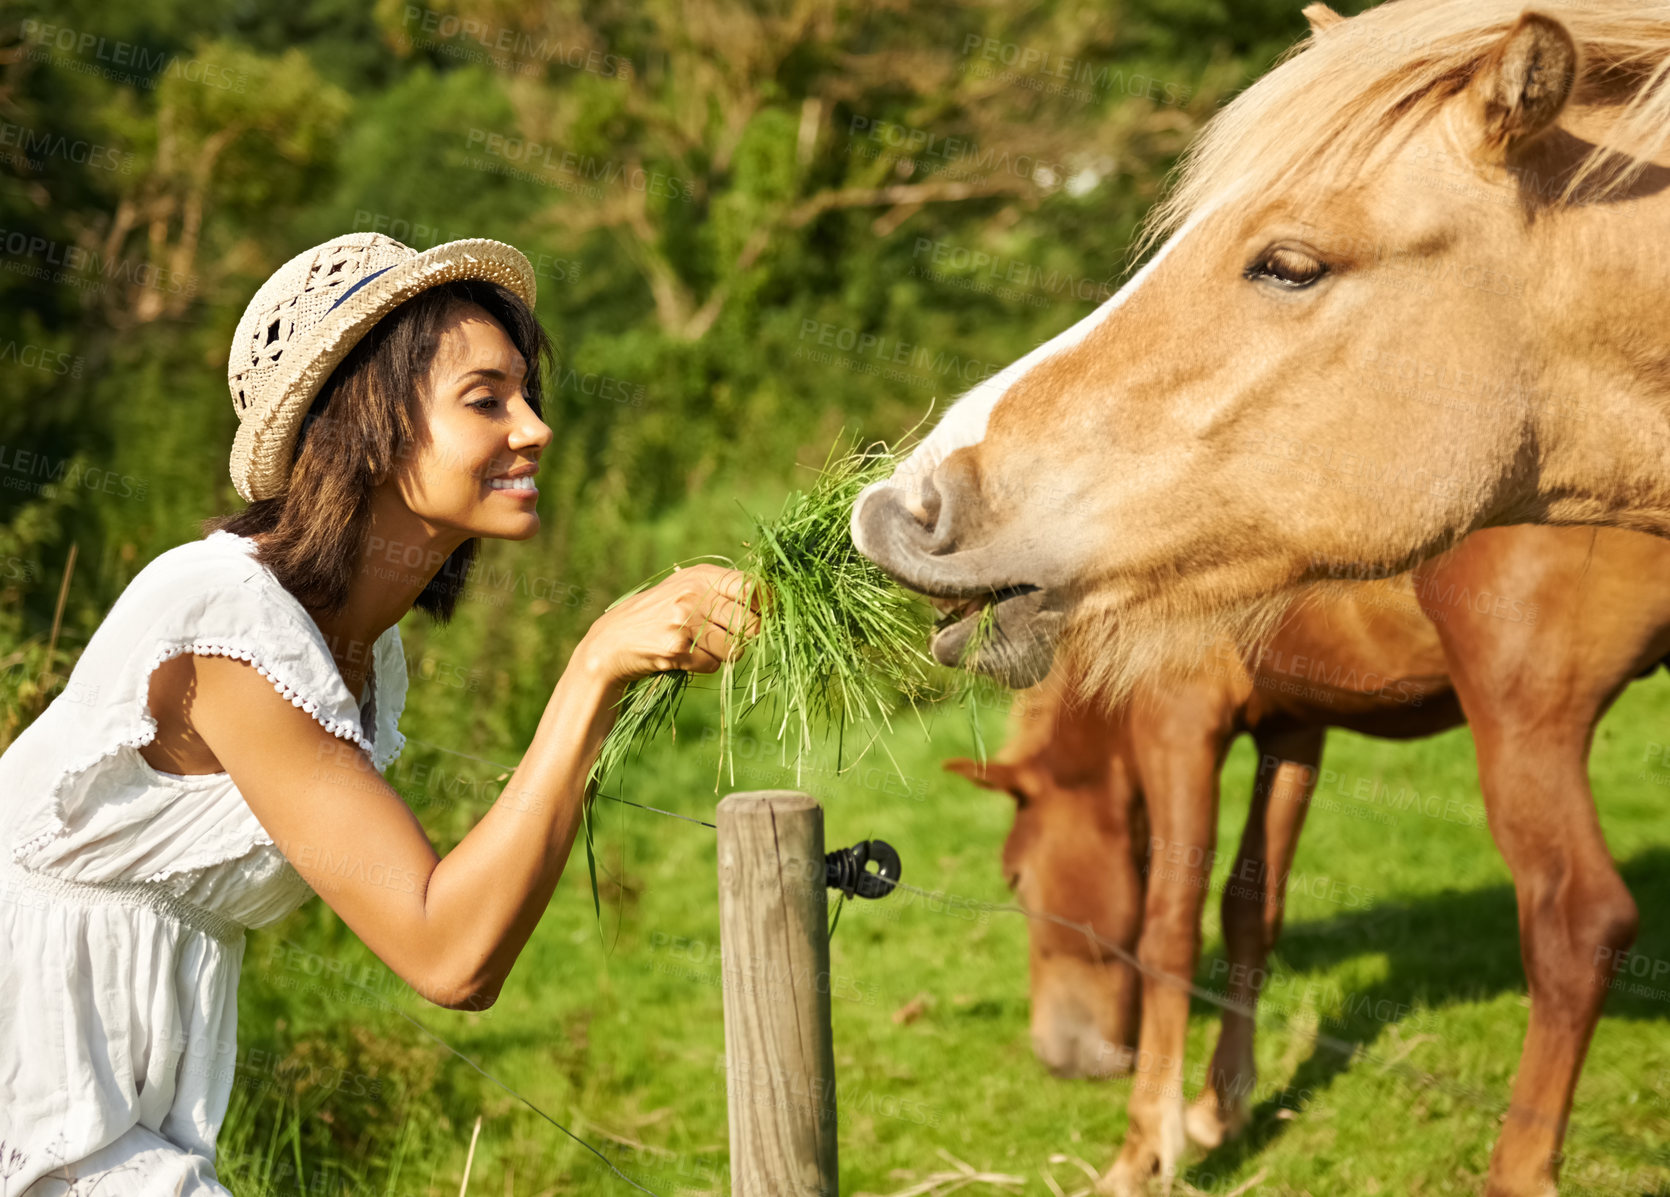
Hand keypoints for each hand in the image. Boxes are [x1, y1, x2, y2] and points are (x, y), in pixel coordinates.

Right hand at [575, 564, 762, 686]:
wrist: (613, 641)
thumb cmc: (660, 614)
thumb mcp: (687, 589)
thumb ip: (723, 591)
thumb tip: (772, 601)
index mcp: (701, 576)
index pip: (752, 587)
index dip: (765, 605)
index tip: (763, 615)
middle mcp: (694, 594)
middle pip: (751, 622)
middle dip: (747, 636)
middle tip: (728, 637)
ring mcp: (685, 621)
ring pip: (735, 647)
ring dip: (725, 653)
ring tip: (702, 646)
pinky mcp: (677, 649)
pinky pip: (714, 664)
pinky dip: (705, 665)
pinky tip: (686, 657)